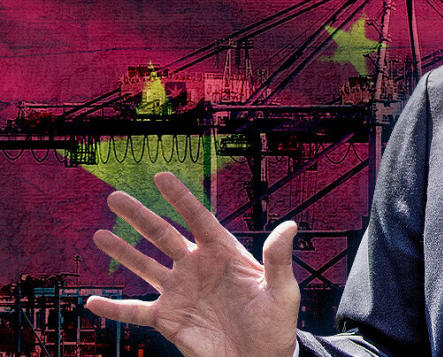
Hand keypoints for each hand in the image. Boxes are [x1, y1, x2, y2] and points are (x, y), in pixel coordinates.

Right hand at [85, 172, 300, 356]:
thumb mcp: (281, 291)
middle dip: (140, 216)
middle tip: (115, 198)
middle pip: (163, 236)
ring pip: (144, 267)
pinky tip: (92, 301)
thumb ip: (277, 259)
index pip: (199, 219)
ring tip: (100, 234)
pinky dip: (113, 308)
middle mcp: (197, 268)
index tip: (161, 177)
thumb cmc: (275, 325)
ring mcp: (180, 292)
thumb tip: (290, 225)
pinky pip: (135, 312)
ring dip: (122, 251)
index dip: (181, 198)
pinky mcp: (168, 319)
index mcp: (224, 254)